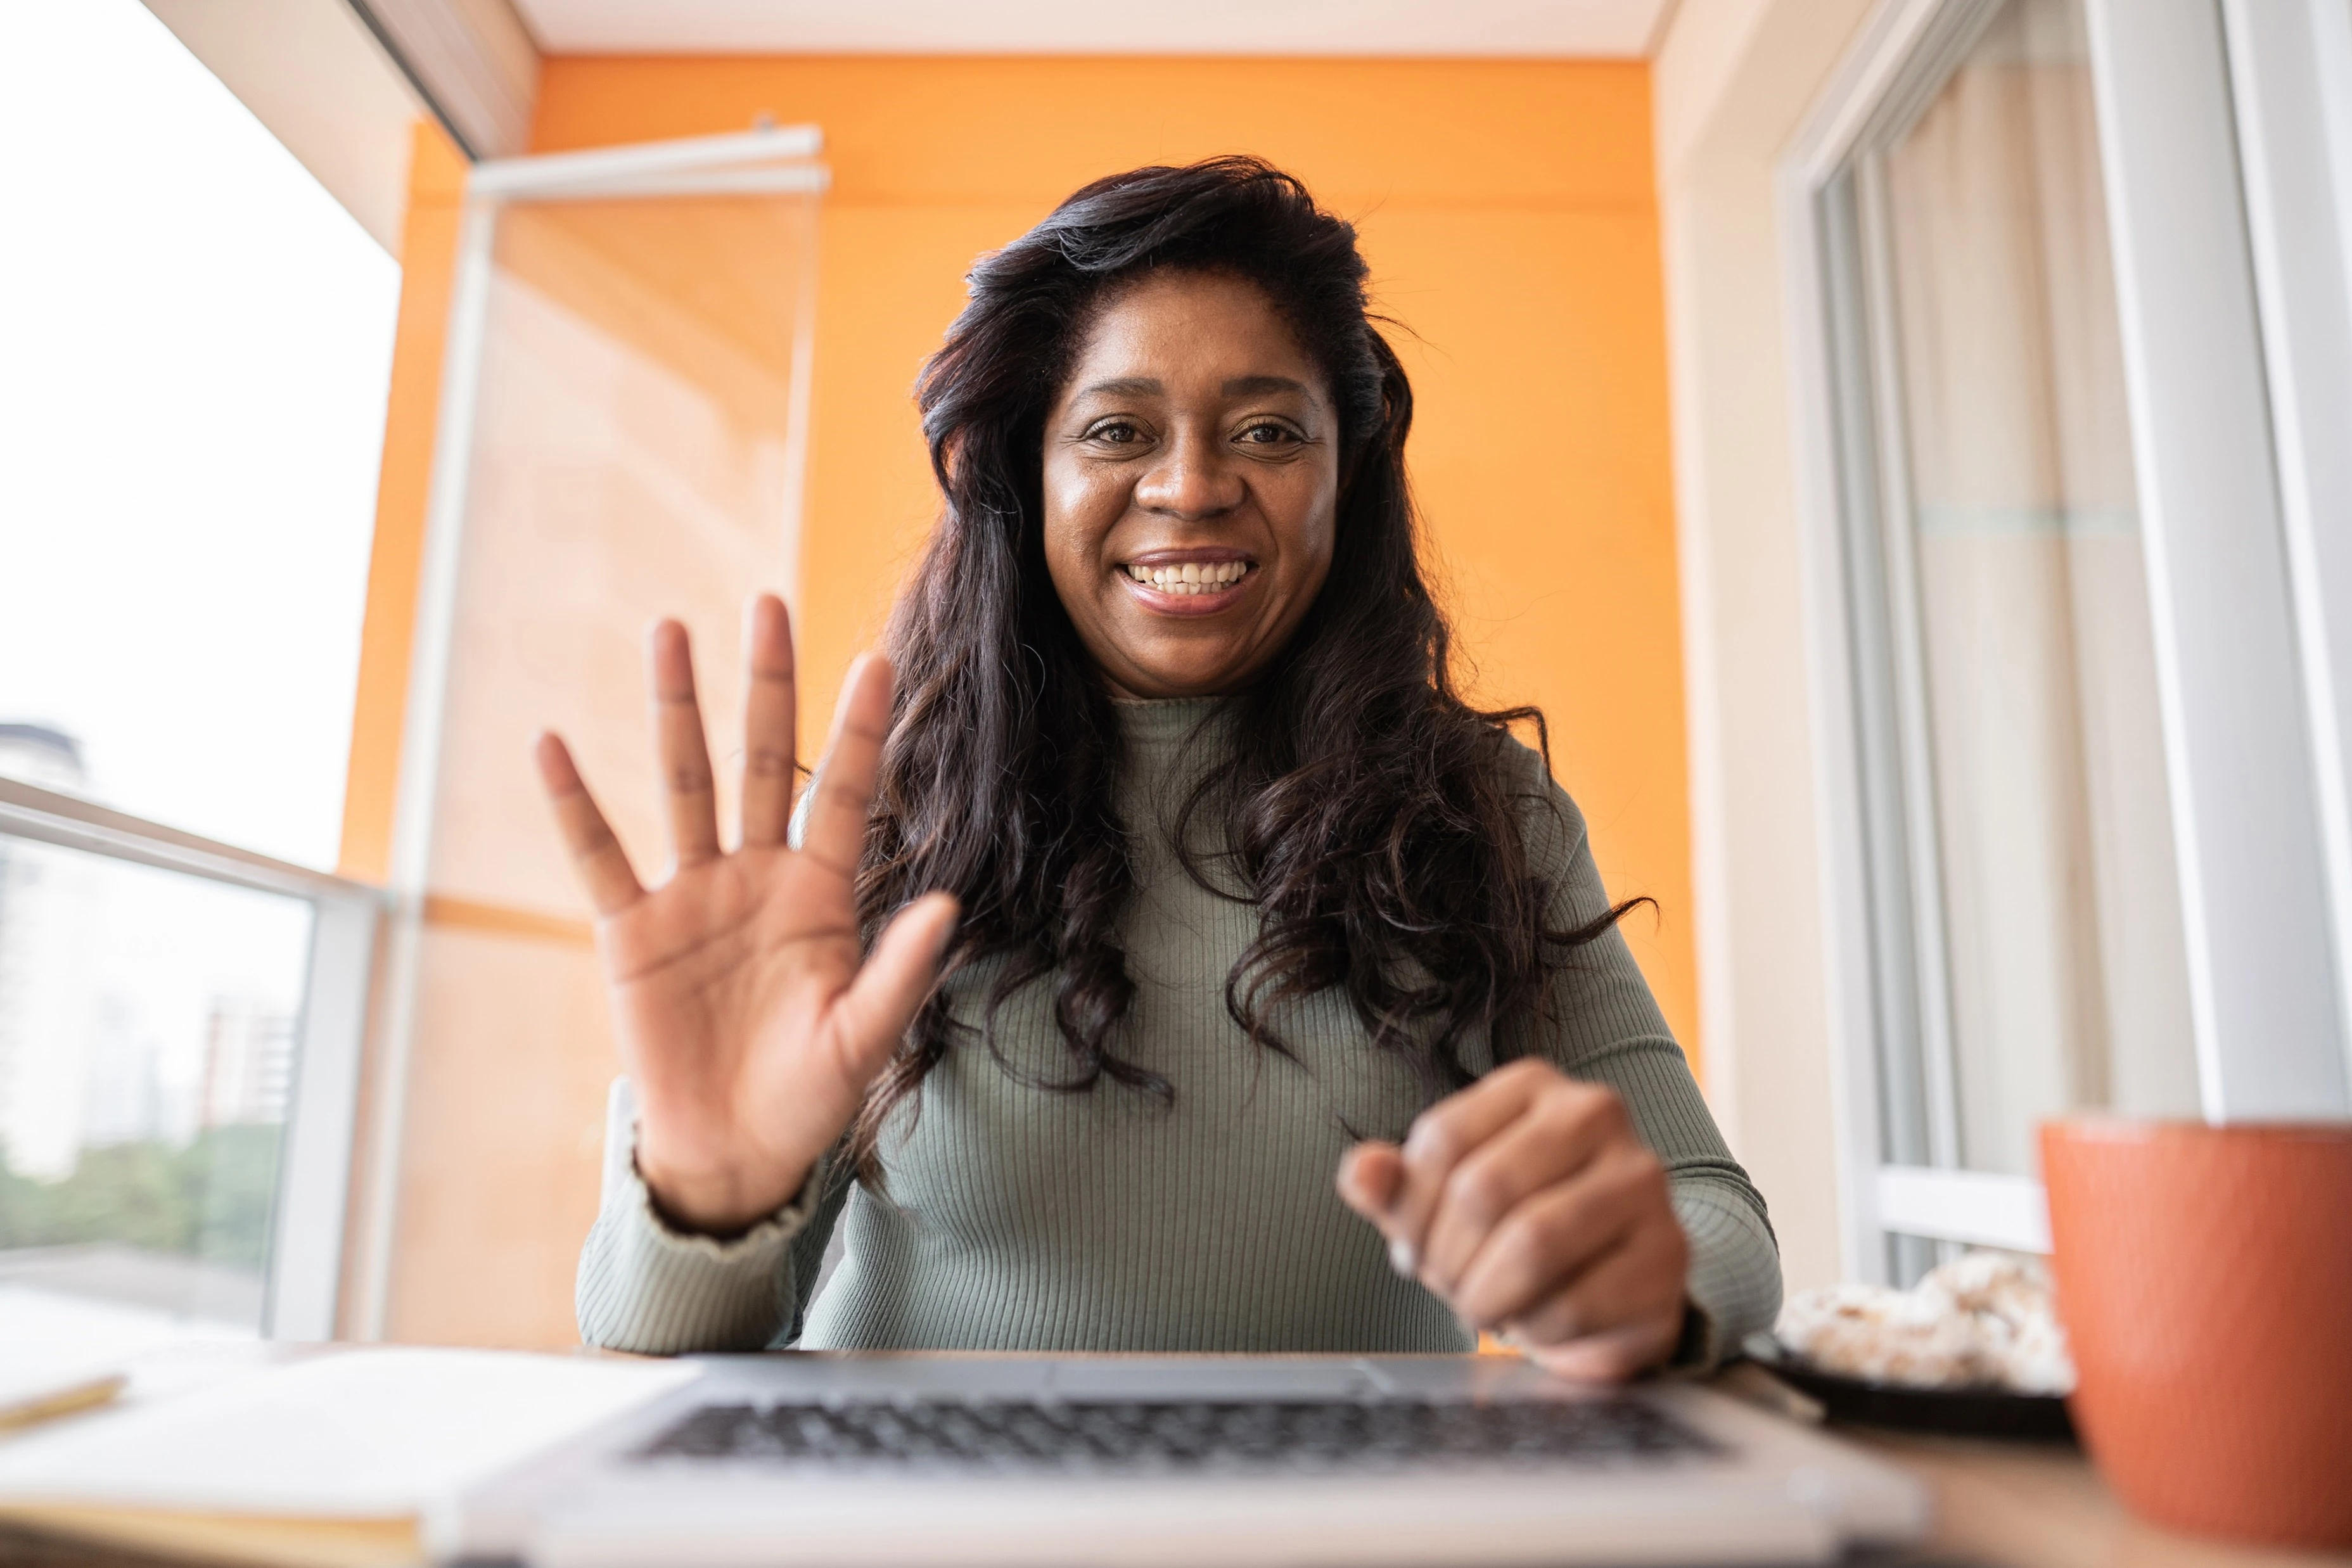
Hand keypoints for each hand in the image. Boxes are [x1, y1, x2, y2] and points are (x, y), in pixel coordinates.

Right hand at [534, 595, 957, 1233]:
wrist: (734, 1151)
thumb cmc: (808, 1095)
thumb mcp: (864, 1037)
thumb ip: (901, 971)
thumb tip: (948, 905)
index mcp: (821, 894)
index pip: (842, 792)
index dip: (858, 729)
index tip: (876, 657)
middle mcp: (757, 876)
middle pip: (761, 759)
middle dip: (766, 684)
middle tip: (768, 603)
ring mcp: (692, 896)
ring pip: (683, 784)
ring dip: (676, 710)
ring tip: (669, 631)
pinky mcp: (632, 932)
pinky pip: (600, 856)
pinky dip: (575, 804)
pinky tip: (554, 744)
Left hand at [1336, 1059, 1689, 1380]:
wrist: (1611, 1293)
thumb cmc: (1515, 1233)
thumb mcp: (1442, 1203)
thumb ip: (1395, 1185)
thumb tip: (1361, 1173)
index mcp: (1533, 1084)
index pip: (1442, 1139)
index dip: (1409, 1211)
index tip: (1410, 1250)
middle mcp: (1596, 1113)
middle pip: (1482, 1189)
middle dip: (1447, 1259)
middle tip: (1448, 1287)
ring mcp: (1642, 1180)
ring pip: (1533, 1242)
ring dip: (1487, 1295)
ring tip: (1484, 1308)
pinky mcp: (1669, 1252)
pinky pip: (1577, 1301)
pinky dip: (1537, 1328)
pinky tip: (1535, 1322)